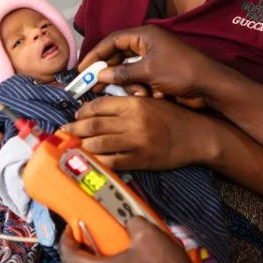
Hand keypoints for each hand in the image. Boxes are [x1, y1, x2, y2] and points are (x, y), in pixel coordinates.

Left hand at [59, 217, 188, 262]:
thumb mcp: (149, 236)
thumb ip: (134, 222)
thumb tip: (132, 219)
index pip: (68, 255)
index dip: (67, 239)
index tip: (72, 228)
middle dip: (85, 249)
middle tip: (93, 235)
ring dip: (102, 259)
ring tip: (115, 245)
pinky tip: (131, 257)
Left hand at [62, 96, 216, 170]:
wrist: (197, 136)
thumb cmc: (174, 117)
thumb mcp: (151, 101)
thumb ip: (127, 104)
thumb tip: (99, 110)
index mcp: (135, 103)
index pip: (99, 105)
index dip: (83, 110)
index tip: (76, 114)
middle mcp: (133, 121)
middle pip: (94, 124)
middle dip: (75, 128)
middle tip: (66, 131)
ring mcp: (136, 142)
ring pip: (98, 144)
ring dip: (82, 145)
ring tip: (75, 145)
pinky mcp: (140, 160)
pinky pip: (111, 161)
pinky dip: (98, 161)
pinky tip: (91, 159)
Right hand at [78, 25, 228, 107]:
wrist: (209, 86)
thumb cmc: (181, 71)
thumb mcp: (149, 71)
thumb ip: (122, 72)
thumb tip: (102, 75)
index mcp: (145, 36)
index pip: (112, 40)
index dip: (96, 54)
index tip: (82, 68)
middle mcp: (148, 45)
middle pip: (118, 57)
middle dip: (109, 73)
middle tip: (93, 87)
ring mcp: (154, 60)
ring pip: (129, 73)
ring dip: (131, 85)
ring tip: (141, 94)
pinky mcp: (159, 75)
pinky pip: (141, 82)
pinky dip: (142, 90)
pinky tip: (153, 97)